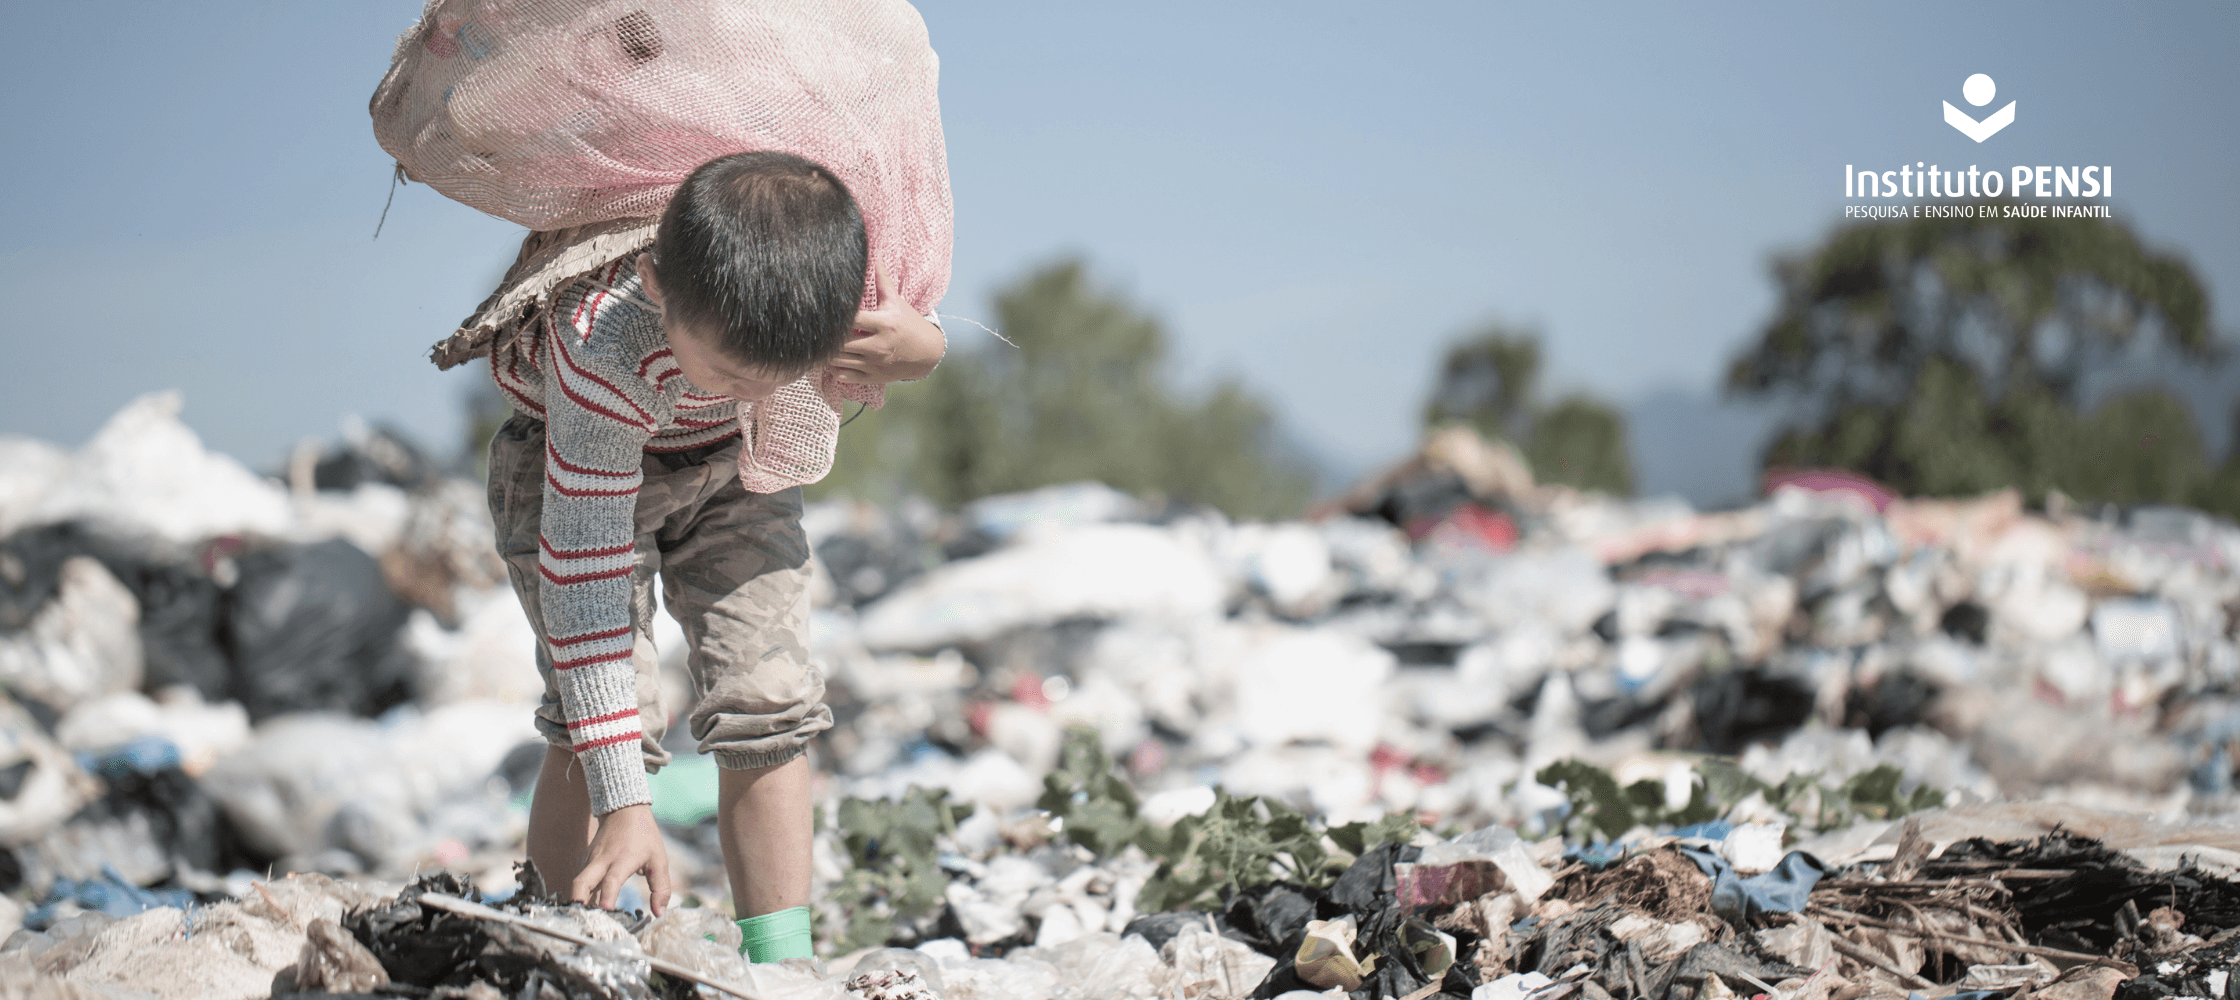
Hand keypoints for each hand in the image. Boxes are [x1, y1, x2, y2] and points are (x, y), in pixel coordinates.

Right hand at [571, 803, 671, 914]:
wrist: (623, 810)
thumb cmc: (644, 836)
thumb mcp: (659, 859)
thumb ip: (661, 887)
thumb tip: (659, 913)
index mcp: (623, 859)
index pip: (612, 879)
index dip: (607, 894)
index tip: (605, 908)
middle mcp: (602, 861)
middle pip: (582, 882)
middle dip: (579, 901)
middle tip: (583, 920)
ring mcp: (590, 861)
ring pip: (579, 883)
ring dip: (579, 901)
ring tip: (585, 921)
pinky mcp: (585, 862)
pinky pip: (581, 881)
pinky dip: (582, 895)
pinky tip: (588, 909)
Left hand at [831, 260, 943, 383]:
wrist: (928, 353)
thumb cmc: (909, 323)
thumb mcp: (897, 302)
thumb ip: (883, 280)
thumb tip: (876, 254)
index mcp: (884, 324)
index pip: (851, 320)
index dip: (836, 317)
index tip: (827, 312)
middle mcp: (879, 346)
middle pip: (840, 343)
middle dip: (827, 337)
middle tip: (819, 329)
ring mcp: (875, 364)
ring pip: (839, 361)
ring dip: (827, 353)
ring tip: (822, 343)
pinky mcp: (873, 377)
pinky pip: (845, 376)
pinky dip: (835, 369)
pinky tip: (834, 359)